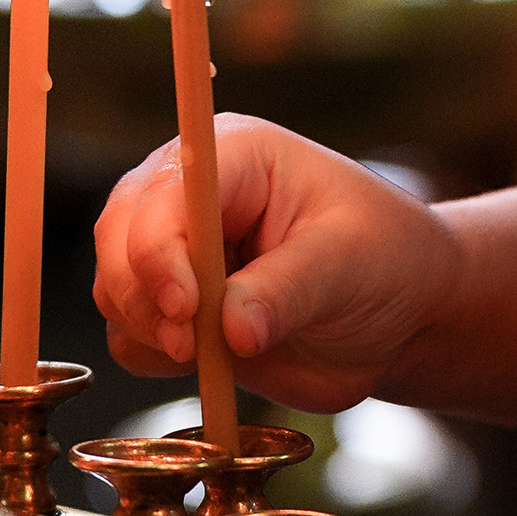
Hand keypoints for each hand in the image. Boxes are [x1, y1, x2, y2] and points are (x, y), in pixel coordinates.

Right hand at [94, 117, 459, 411]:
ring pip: (115, 289)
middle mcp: (189, 195)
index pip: (164, 195)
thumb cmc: (388, 261)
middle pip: (118, 237)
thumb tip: (232, 330)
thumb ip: (287, 290)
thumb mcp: (350, 263)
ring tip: (212, 352)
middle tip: (194, 345)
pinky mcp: (174, 307)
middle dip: (146, 297)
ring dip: (150, 330)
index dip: (160, 251)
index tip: (189, 307)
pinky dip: (154, 356)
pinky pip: (128, 335)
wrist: (402, 315)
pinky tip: (209, 360)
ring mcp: (176, 251)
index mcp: (234, 155)